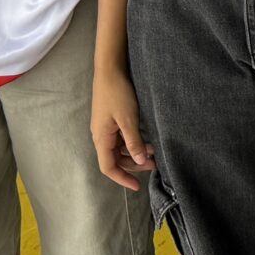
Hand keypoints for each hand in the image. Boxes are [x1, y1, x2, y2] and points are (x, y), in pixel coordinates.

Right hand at [91, 62, 154, 190]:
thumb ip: (134, 142)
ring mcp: (105, 127)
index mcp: (101, 138)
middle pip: (115, 159)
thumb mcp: (129, 119)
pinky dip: (133, 141)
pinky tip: (146, 139)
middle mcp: (101, 135)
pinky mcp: (111, 119)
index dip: (122, 178)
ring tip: (154, 151)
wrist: (110, 68)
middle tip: (154, 164)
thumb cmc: (118, 93)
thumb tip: (140, 161)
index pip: (108, 167)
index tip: (137, 186)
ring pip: (119, 148)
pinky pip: (121, 137)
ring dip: (135, 152)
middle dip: (133, 165)